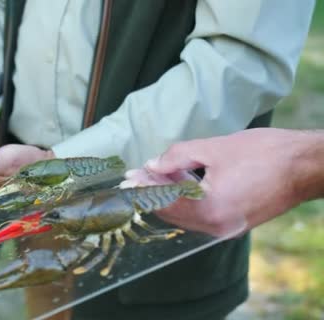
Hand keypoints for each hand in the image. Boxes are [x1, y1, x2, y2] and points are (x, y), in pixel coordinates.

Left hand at [123, 128, 309, 236]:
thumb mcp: (215, 148)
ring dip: (167, 197)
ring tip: (151, 178)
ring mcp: (227, 228)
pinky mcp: (234, 224)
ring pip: (185, 216)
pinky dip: (185, 201)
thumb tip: (152, 164)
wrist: (307, 165)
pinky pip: (200, 216)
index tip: (128, 178)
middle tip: (134, 177)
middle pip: (172, 213)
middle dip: (152, 193)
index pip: (165, 202)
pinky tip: (176, 184)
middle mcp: (217, 227)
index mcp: (211, 210)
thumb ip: (178, 157)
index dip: (144, 188)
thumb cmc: (266, 153)